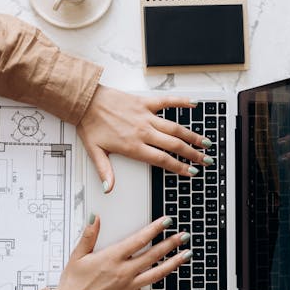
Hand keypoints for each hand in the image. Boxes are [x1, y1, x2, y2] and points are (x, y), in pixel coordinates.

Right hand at [53, 215, 189, 289]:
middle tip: (183, 236)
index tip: (166, 221)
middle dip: (170, 244)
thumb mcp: (78, 254)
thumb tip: (95, 218)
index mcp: (112, 258)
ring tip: (186, 256)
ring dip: (173, 265)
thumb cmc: (72, 282)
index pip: (138, 239)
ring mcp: (128, 287)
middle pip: (153, 256)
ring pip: (156, 275)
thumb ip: (89, 235)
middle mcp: (123, 272)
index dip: (154, 229)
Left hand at [77, 85, 212, 191]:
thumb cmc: (89, 125)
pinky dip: (181, 102)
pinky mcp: (144, 102)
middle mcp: (143, 131)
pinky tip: (194, 104)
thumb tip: (108, 189)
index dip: (179, 167)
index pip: (162, 160)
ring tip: (205, 142)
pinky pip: (167, 102)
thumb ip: (105, 171)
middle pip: (174, 145)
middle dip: (192, 154)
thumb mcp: (95, 152)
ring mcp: (145, 116)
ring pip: (175, 127)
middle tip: (205, 160)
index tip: (191, 172)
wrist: (84, 101)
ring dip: (192, 135)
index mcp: (133, 146)